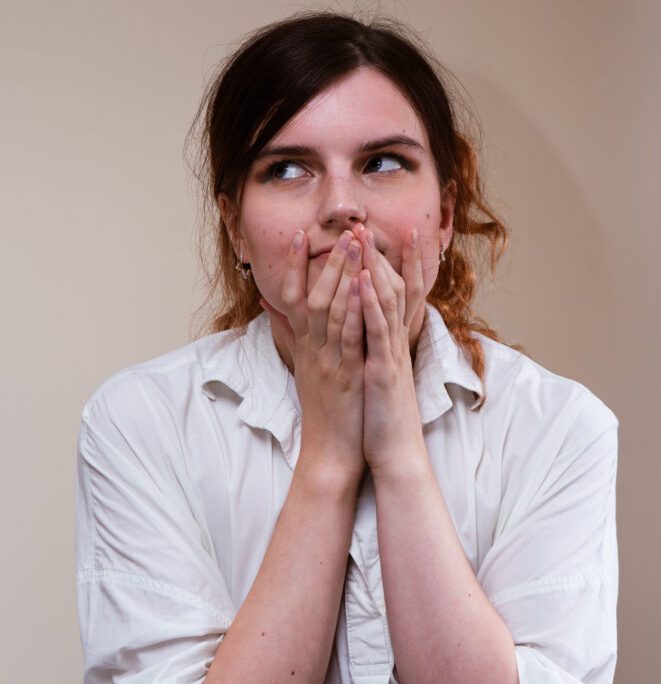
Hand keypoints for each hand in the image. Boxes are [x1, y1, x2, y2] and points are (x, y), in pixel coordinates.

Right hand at [268, 229, 365, 483]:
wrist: (329, 453)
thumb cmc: (324, 412)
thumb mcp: (305, 369)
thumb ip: (291, 337)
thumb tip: (273, 310)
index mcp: (304, 346)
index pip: (290, 297)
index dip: (292, 265)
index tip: (299, 235)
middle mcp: (313, 349)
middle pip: (313, 295)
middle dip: (329, 260)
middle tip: (343, 229)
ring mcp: (329, 360)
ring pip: (331, 310)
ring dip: (343, 274)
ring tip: (354, 244)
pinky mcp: (348, 374)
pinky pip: (350, 336)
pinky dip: (356, 309)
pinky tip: (364, 286)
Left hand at [354, 225, 427, 476]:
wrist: (396, 453)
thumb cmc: (381, 416)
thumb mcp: (375, 376)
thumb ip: (370, 350)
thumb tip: (359, 331)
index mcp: (392, 343)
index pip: (400, 294)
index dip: (399, 263)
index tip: (393, 232)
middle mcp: (395, 343)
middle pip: (394, 288)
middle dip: (380, 254)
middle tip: (368, 223)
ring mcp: (392, 354)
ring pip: (387, 302)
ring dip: (375, 268)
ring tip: (363, 238)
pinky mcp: (384, 369)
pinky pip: (378, 330)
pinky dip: (372, 303)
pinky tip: (364, 280)